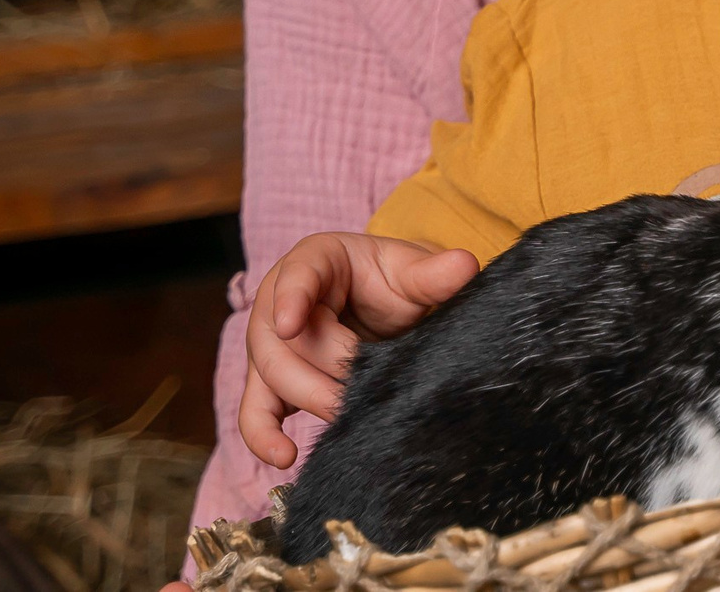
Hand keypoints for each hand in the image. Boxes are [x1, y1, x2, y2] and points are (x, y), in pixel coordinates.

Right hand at [240, 232, 477, 468]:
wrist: (383, 306)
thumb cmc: (390, 280)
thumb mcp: (411, 271)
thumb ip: (432, 273)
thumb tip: (465, 265)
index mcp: (312, 261)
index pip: (295, 276)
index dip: (290, 298)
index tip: (291, 322)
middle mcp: (277, 302)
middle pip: (283, 341)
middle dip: (321, 369)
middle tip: (360, 390)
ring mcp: (271, 346)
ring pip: (270, 378)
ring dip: (307, 400)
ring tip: (343, 419)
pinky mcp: (272, 384)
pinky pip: (254, 413)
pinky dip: (263, 438)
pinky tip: (285, 457)